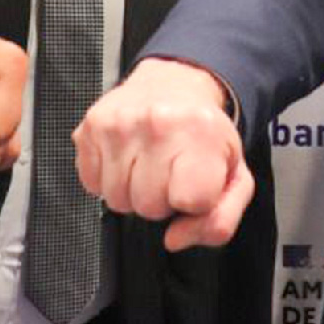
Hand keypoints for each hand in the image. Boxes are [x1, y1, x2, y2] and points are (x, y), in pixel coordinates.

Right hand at [74, 57, 252, 250]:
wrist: (172, 84)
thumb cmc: (202, 134)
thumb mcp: (233, 175)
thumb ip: (221, 219)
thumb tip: (175, 239)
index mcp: (200, 135)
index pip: (192, 203)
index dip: (194, 203)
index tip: (195, 184)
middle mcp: (157, 124)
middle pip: (149, 208)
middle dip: (161, 200)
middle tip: (170, 173)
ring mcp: (118, 125)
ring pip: (117, 201)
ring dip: (133, 192)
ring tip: (148, 165)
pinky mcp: (90, 128)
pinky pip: (92, 185)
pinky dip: (108, 179)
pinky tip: (126, 158)